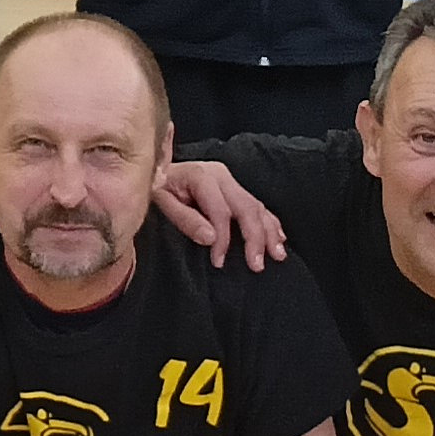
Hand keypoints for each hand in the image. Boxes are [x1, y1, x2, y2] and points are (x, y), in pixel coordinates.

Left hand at [154, 158, 285, 270]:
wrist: (155, 170)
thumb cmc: (156, 187)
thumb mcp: (161, 201)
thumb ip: (185, 219)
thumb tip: (210, 238)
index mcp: (202, 176)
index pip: (220, 212)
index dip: (222, 239)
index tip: (219, 262)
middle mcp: (221, 175)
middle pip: (246, 207)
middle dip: (255, 238)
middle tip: (257, 265)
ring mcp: (230, 181)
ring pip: (257, 207)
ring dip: (270, 232)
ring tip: (277, 255)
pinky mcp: (234, 188)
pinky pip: (257, 205)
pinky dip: (270, 223)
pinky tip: (279, 238)